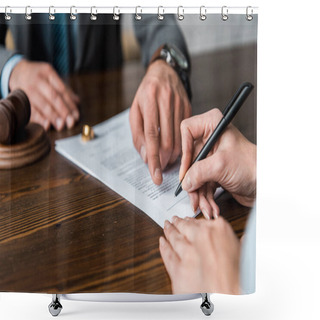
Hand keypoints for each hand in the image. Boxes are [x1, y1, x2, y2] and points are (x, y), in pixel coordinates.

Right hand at [9, 59, 79, 130]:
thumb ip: (65, 89)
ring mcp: (27, 88)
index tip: (76, 115)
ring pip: (42, 104)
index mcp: (48, 72)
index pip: (62, 90)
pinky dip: (39, 119)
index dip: (70, 104)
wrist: (16, 71)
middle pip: (53, 97)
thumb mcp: (51, 77)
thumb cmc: (39, 77)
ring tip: (61, 126)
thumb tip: (77, 102)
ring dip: (53, 117)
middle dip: (63, 111)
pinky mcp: (19, 98)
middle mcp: (37, 80)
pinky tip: (46, 125)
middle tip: (70, 122)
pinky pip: (30, 110)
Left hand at [129, 60, 190, 184]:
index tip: (155, 175)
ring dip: (173, 156)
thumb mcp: (135, 110)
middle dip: (164, 160)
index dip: (154, 158)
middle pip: (168, 140)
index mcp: (149, 100)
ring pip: (180, 139)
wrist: (165, 72)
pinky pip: (187, 133)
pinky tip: (175, 148)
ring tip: (166, 160)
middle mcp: (166, 101)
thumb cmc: (146, 93)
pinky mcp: (189, 107)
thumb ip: (138, 134)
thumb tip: (146, 157)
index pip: (151, 136)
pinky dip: (181, 145)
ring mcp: (180, 104)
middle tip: (160, 169)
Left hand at [159, 216, 240, 293]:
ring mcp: (187, 253)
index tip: (191, 219)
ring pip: (175, 237)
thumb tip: (246, 239)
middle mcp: (201, 238)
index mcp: (219, 230)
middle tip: (175, 219)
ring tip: (167, 226)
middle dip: (179, 222)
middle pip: (185, 226)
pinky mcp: (177, 268)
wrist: (229, 302)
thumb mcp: (245, 257)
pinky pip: (167, 254)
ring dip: (169, 230)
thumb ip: (242, 245)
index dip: (195, 221)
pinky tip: (162, 242)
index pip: (203, 222)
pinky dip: (163, 246)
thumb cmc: (239, 281)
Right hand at [180, 109, 255, 218]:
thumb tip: (184, 181)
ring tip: (205, 208)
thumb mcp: (220, 166)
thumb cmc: (252, 166)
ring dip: (199, 195)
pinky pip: (202, 184)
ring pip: (195, 175)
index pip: (187, 131)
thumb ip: (198, 172)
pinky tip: (211, 207)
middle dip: (192, 182)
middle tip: (193, 196)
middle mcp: (211, 140)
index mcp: (213, 126)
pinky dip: (205, 197)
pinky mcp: (214, 171)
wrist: (266, 184)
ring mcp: (212, 157)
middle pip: (189, 160)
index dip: (185, 151)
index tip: (186, 169)